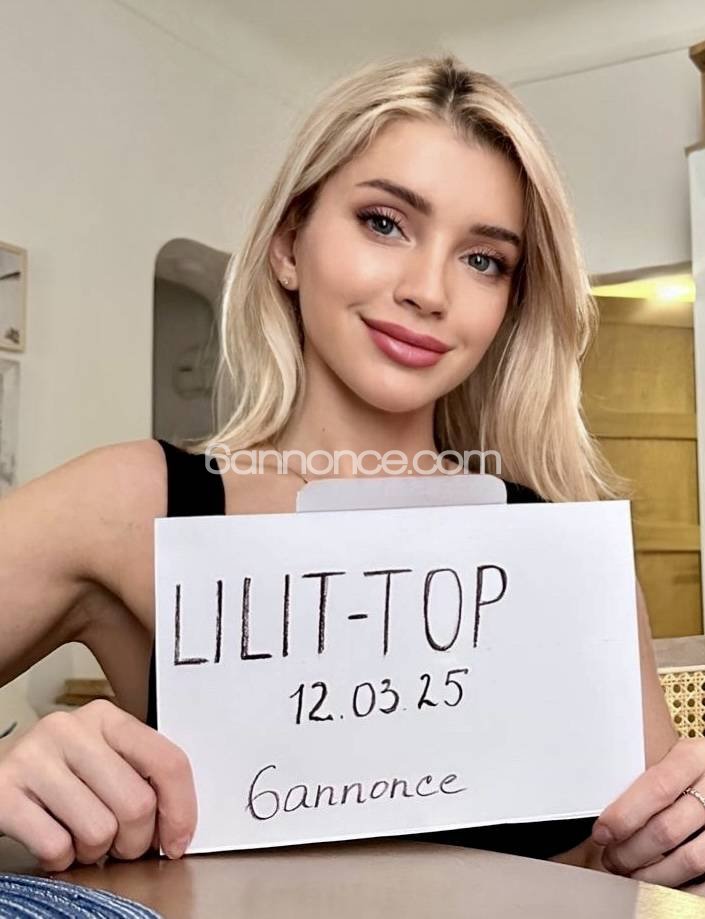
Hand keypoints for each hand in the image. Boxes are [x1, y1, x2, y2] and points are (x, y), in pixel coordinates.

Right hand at [0, 699, 196, 870]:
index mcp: (107, 717)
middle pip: (137, 803)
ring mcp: (35, 757)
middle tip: (119, 844)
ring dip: (94, 851)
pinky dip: (61, 859)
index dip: (181, 810)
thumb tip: (179, 827)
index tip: (177, 841)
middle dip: (134, 841)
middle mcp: (71, 729)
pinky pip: (56, 845)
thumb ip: (141, 777)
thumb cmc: (60, 774)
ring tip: (80, 838)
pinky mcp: (3, 792)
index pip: (167, 761)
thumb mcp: (103, 759)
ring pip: (99, 830)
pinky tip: (54, 840)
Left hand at [592, 737, 704, 889]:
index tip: (602, 832)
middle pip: (668, 829)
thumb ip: (648, 780)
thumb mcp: (673, 759)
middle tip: (611, 859)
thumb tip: (606, 815)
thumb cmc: (690, 770)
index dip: (625, 814)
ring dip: (653, 875)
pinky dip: (680, 888)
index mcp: (693, 758)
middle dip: (631, 851)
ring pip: (690, 860)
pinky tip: (660, 885)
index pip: (657, 787)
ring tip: (631, 873)